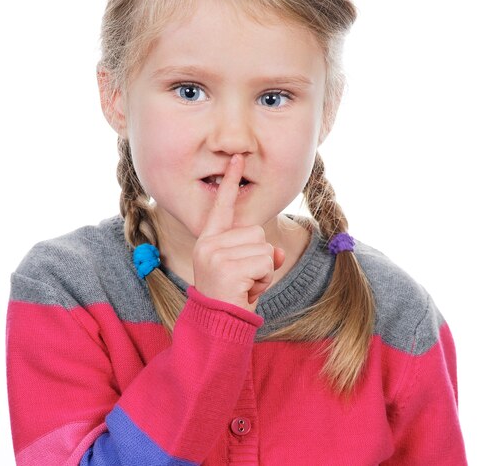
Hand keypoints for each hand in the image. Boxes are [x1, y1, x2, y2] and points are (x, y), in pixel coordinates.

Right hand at [192, 154, 285, 311]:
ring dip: (263, 271)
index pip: (222, 206)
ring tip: (244, 286)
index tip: (238, 158)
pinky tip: (247, 291)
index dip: (231, 181)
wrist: (216, 328)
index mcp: (209, 240)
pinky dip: (265, 280)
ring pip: (264, 247)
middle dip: (260, 258)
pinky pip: (266, 262)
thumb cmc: (231, 297)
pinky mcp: (227, 268)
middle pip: (256, 232)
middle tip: (244, 280)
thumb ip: (259, 254)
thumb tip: (277, 252)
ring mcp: (216, 255)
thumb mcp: (246, 271)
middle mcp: (209, 244)